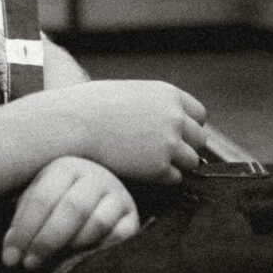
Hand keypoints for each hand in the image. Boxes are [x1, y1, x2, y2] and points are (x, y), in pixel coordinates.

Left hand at [3, 156, 138, 269]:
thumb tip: (10, 254)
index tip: (10, 258)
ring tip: (55, 261)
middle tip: (30, 264)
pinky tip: (82, 258)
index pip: (43, 198)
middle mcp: (95, 176)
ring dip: (73, 246)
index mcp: (66, 167)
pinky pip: (119, 237)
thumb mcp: (37, 201)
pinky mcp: (132, 218)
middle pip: (73, 208)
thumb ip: (22, 223)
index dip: (25, 230)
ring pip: (98, 222)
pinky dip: (99, 249)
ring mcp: (118, 195)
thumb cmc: (58, 200)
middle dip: (47, 240)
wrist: (96, 192)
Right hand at [34, 79, 209, 182]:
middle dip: (186, 147)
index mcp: (169, 95)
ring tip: (152, 164)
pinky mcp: (159, 167)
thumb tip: (165, 120)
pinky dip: (162, 178)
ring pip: (192, 161)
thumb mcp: (130, 93)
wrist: (72, 124)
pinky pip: (175, 178)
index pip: (199, 114)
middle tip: (164, 154)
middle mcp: (175, 117)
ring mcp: (169, 143)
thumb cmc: (90, 106)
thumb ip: (154, 105)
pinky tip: (143, 172)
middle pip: (199, 139)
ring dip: (176, 164)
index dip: (188, 126)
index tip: (177, 135)